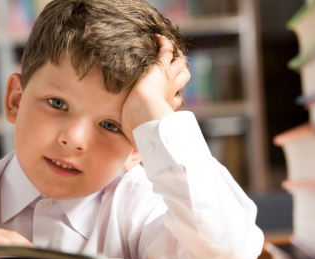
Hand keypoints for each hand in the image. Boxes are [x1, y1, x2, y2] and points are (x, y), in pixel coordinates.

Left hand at [121, 35, 189, 149]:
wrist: (146, 117)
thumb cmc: (144, 132)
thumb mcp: (139, 141)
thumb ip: (136, 150)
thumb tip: (132, 166)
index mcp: (166, 109)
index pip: (175, 100)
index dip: (174, 98)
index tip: (173, 99)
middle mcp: (170, 92)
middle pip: (182, 78)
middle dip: (180, 75)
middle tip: (176, 70)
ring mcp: (168, 79)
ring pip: (179, 64)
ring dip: (176, 58)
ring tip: (169, 52)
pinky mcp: (161, 68)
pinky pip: (166, 50)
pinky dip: (164, 43)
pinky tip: (157, 37)